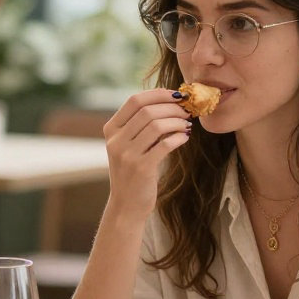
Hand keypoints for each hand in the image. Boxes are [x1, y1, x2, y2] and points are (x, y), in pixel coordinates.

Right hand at [102, 89, 190, 219]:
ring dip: (177, 121)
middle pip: (147, 111)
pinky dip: (178, 137)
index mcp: (111, 129)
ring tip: (187, 124)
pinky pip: (165, 144)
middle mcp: (115, 140)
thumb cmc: (133, 172)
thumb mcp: (128, 146)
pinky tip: (185, 137)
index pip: (134, 100)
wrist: (127, 205)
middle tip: (187, 110)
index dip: (158, 94)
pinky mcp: (141, 168)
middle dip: (172, 107)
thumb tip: (170, 101)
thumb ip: (140, 125)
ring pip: (157, 125)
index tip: (176, 95)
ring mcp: (127, 154)